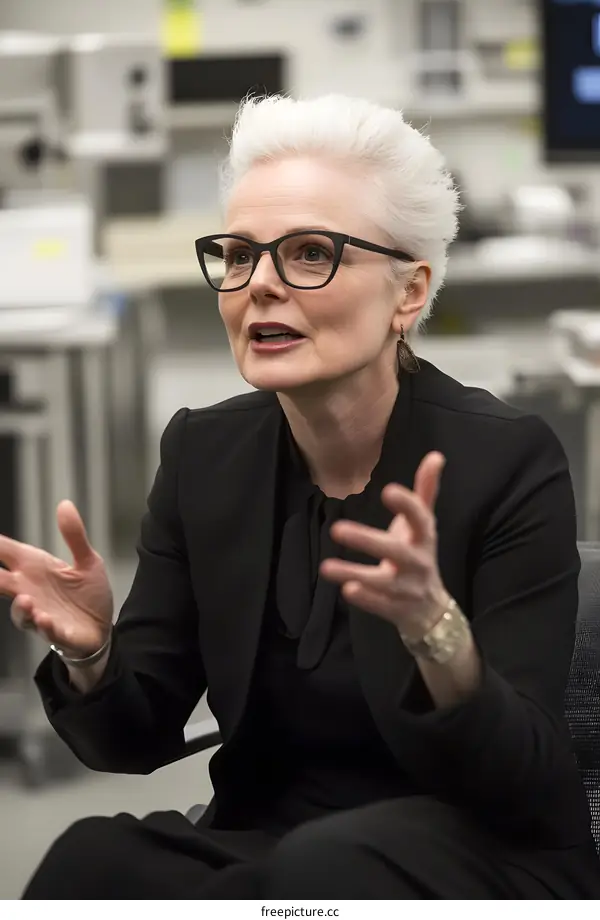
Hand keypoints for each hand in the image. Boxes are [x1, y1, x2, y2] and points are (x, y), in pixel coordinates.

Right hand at [0, 501, 112, 655]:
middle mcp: (31, 591)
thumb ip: (74, 536)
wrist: (103, 628)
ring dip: (20, 608)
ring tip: (25, 600)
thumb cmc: (88, 594)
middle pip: (1, 583)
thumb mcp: (88, 561)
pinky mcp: (57, 632)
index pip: (5, 553)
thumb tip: (64, 504)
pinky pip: (46, 631)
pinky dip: (44, 626)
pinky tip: (46, 619)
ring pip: (21, 612)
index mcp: (36, 569)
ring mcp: (41, 613)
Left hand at [320, 452, 448, 638]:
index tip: (388, 490)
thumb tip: (435, 455)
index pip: (420, 518)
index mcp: (424, 537)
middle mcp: (418, 562)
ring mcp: (407, 588)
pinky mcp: (396, 609)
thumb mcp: (423, 526)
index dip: (406, 505)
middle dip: (367, 541)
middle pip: (395, 551)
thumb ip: (426, 491)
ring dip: (354, 572)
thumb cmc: (419, 556)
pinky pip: (380, 605)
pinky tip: (346, 589)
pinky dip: (366, 600)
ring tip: (325, 567)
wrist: (432, 610)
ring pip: (382, 582)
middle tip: (336, 529)